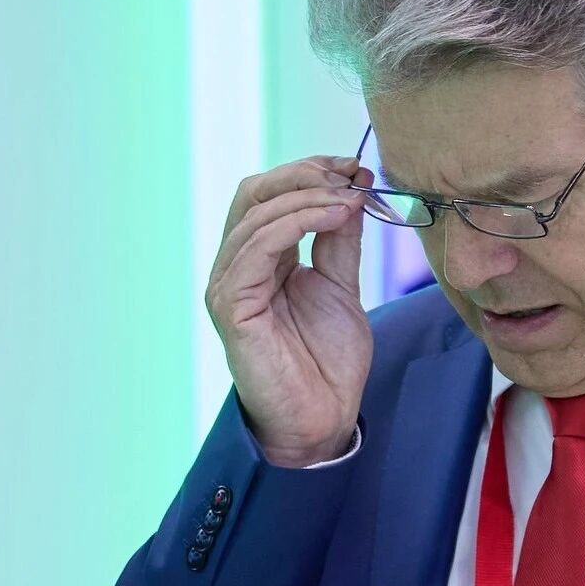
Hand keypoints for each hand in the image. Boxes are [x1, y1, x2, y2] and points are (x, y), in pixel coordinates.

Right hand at [205, 159, 370, 467]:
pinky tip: (333, 218)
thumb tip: (350, 191)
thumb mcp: (340, 286)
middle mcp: (236, 266)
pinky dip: (294, 224)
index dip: (309, 171)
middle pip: (254, 193)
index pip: (270, 194)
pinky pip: (254, 248)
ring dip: (308, 198)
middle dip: (304, 175)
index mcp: (259, 259)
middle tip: (351, 175)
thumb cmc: (326, 362)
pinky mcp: (231, 306)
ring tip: (350, 199)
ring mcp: (228, 285)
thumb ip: (338, 242)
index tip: (355, 167)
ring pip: (255, 216)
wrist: (323, 418)